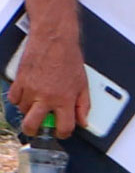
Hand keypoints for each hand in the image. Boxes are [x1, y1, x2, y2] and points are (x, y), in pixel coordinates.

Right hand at [7, 21, 86, 141]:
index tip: (61, 131)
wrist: (54, 40)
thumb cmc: (69, 59)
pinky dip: (19, 99)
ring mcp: (30, 90)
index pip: (63, 127)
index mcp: (64, 99)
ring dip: (30, 110)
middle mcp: (45, 97)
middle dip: (35, 132)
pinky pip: (14, 99)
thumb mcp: (83, 84)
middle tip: (39, 128)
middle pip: (32, 125)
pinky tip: (28, 94)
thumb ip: (83, 105)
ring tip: (39, 101)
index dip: (63, 133)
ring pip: (23, 111)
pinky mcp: (19, 81)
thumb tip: (83, 121)